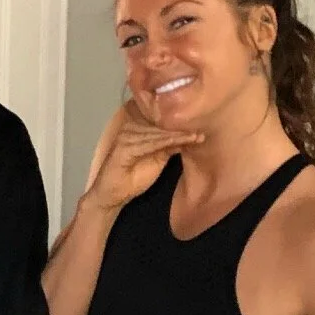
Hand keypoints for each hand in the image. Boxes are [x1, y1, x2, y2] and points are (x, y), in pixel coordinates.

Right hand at [83, 102, 200, 214]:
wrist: (114, 194)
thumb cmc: (134, 176)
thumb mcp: (158, 158)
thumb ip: (169, 146)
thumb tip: (188, 135)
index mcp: (138, 125)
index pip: (161, 120)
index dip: (180, 123)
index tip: (199, 126)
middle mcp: (131, 125)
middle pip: (160, 123)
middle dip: (181, 127)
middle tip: (201, 129)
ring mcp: (127, 134)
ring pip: (158, 131)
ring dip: (178, 134)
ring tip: (195, 136)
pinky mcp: (125, 146)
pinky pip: (151, 142)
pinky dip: (168, 141)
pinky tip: (182, 141)